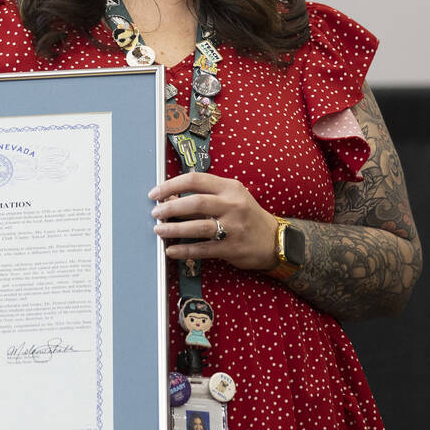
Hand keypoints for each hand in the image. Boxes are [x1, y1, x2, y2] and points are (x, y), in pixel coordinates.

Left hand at [148, 174, 278, 270]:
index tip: (155, 193)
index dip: (171, 185)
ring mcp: (233, 227)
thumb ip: (204, 195)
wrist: (275, 240)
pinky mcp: (232, 248)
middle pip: (195, 202)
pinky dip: (185, 250)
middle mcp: (232, 205)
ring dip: (174, 229)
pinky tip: (172, 250)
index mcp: (229, 187)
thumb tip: (169, 197)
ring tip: (159, 230)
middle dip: (170, 207)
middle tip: (156, 212)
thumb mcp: (231, 197)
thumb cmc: (246, 215)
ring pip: (198, 226)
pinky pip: (203, 249)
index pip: (195, 179)